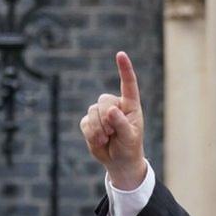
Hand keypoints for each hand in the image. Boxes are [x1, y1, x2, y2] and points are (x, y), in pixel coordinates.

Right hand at [79, 51, 145, 188]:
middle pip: (103, 100)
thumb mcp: (130, 137)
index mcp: (130, 106)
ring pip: (92, 111)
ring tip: (107, 139)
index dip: (124, 69)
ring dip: (98, 129)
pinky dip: (91, 134)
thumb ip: (121, 124)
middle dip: (105, 118)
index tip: (120, 54)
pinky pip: (84, 123)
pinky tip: (100, 141)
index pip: (128, 85)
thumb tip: (110, 110)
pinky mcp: (90, 122)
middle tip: (112, 134)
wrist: (119, 160)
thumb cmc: (130, 147)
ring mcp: (101, 113)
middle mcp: (115, 105)